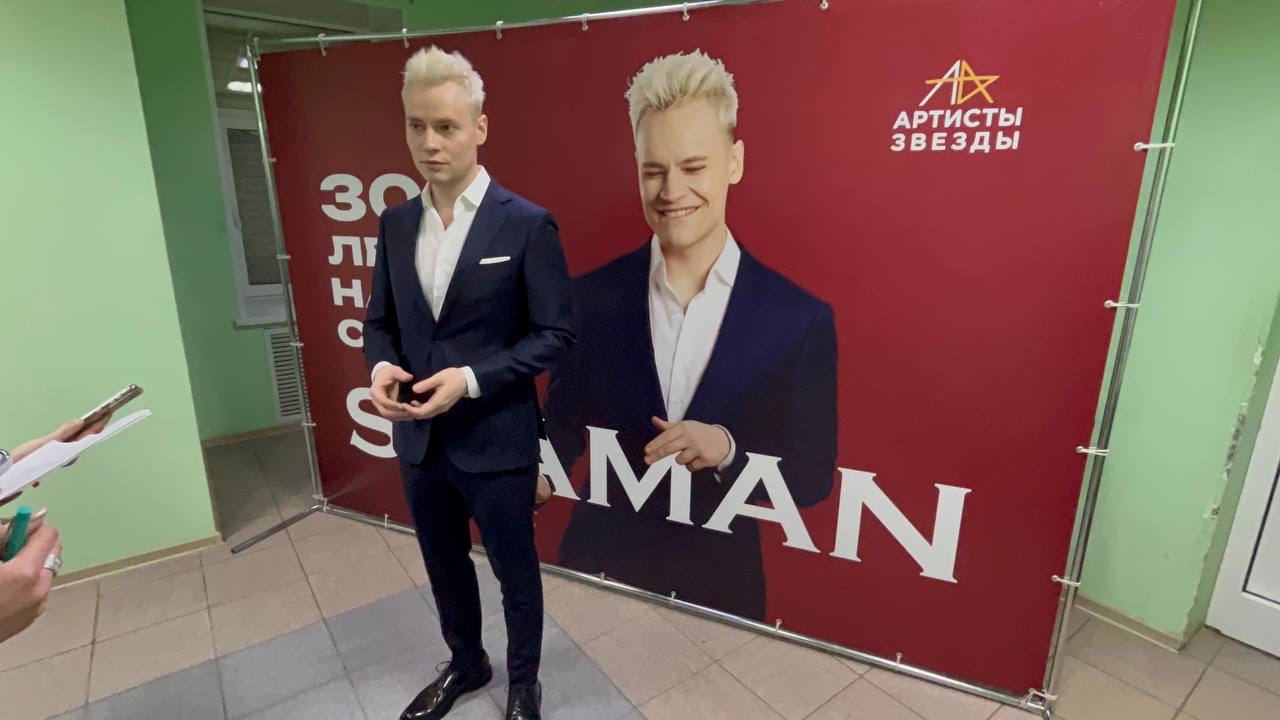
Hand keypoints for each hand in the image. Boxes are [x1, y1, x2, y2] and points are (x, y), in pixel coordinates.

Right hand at [0, 524, 60, 642]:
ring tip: (1, 569)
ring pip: (45, 572)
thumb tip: (34, 517)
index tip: (11, 531)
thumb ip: (3, 534)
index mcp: (26, 573)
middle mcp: (39, 591)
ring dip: (30, 563)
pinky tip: (2, 588)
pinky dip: (26, 582)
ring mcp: (35, 608)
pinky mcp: (28, 621)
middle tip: (4, 549)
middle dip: (32, 544)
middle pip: (52, 553)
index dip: (30, 527)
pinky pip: (37, 591)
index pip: (49, 535)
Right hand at [9, 415, 110, 467]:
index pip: (90, 435)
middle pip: (88, 437)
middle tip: (106, 412)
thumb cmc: (27, 458)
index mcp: (70, 451)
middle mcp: (70, 454)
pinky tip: (78, 428)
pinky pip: (72, 441)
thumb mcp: (45, 443)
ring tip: (96, 417)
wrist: (12, 469)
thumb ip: (63, 433)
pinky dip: (77, 433)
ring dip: (89, 428)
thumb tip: (81, 422)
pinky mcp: (56, 453)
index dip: (100, 423)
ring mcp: (63, 454)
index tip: (109, 412)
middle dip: (97, 425)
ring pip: (80, 440)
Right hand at [370, 365, 413, 420]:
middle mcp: (376, 400)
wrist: (383, 375)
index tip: (404, 406)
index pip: (384, 401)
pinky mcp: (385, 408)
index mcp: (375, 391)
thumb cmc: (388, 372)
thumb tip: (409, 377)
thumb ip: (401, 374)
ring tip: (412, 416)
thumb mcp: (394, 370)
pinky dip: (400, 417)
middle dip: (398, 414)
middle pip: (385, 412)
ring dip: (400, 417)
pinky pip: (391, 415)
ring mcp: (379, 405)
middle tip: (410, 414)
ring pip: (388, 416)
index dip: (394, 405)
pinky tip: (410, 416)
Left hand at [405, 368, 467, 419]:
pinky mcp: (443, 406)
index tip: (402, 404)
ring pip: (427, 414)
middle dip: (412, 413)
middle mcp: (440, 408)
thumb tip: (414, 389)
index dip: (411, 410)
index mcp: (438, 402)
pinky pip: (430, 411)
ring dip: (417, 412)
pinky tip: (416, 402)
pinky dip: (422, 409)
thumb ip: (426, 384)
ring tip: (407, 404)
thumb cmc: (453, 377)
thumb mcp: (439, 378)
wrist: (468, 380)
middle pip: (423, 416)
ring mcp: (442, 408)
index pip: (422, 412)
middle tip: (401, 406)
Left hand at [644, 417, 730, 470]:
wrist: (723, 440)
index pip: (666, 436)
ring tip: (689, 453)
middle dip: (657, 455)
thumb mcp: (685, 426)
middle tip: (647, 461)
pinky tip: (697, 458)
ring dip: (681, 460)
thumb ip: (668, 426)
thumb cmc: (700, 433)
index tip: (647, 450)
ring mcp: (698, 448)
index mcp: (684, 427)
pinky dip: (691, 465)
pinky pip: (690, 467)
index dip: (655, 444)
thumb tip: (654, 420)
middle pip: (670, 448)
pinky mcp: (705, 459)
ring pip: (679, 460)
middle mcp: (691, 437)